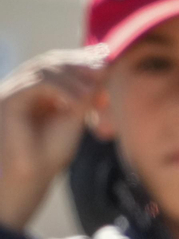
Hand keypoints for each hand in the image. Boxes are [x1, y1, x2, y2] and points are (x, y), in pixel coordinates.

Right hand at [0, 49, 104, 231]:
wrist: (30, 176)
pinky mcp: (8, 100)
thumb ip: (85, 95)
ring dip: (73, 77)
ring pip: (44, 69)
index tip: (108, 65)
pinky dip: (59, 89)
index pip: (61, 65)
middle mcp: (24, 86)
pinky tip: (75, 102)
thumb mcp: (75, 118)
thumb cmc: (50, 152)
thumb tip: (103, 69)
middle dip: (80, 65)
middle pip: (52, 62)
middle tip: (104, 70)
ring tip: (92, 93)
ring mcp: (14, 91)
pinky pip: (35, 84)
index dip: (84, 62)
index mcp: (40, 89)